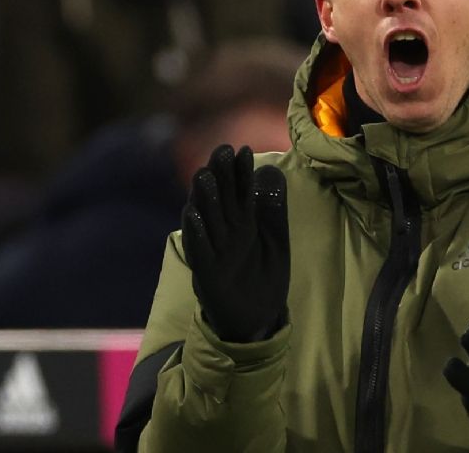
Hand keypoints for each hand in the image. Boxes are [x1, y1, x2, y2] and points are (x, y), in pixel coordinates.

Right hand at [181, 144, 288, 342]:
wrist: (257, 319)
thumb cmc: (263, 276)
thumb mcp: (275, 239)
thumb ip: (273, 208)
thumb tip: (272, 171)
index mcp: (241, 225)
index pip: (239, 193)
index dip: (239, 173)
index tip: (240, 149)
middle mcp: (225, 235)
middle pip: (221, 201)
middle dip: (221, 176)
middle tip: (221, 150)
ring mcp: (214, 253)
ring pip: (208, 222)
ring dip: (205, 199)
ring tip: (205, 175)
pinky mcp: (208, 274)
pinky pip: (200, 251)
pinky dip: (196, 233)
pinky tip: (193, 215)